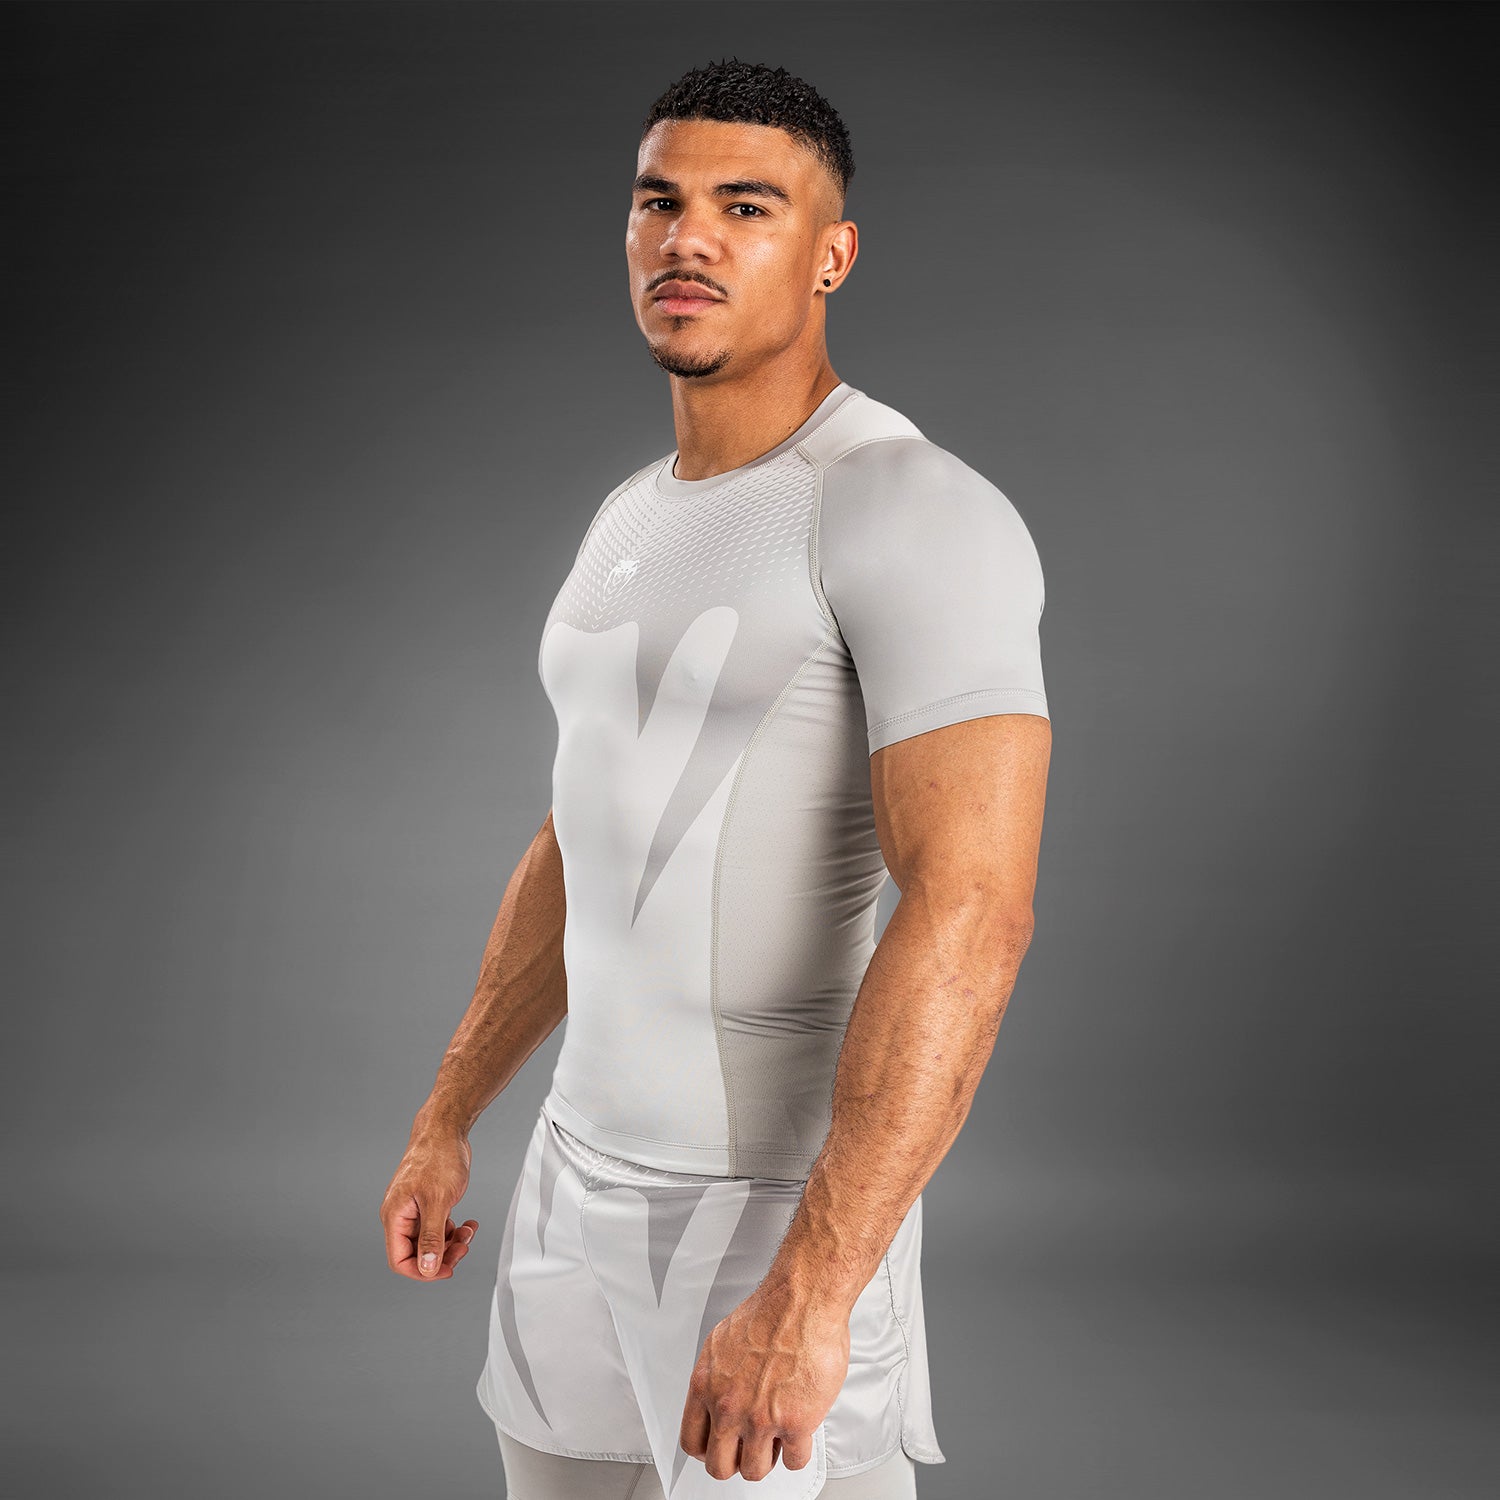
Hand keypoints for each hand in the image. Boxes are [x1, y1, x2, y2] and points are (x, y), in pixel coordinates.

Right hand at [379, 1128, 479, 1280]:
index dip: (422, 1271)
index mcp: (395, 1216)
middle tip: (464, 1248)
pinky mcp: (428, 1203)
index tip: (447, 1269)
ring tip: (469, 1232)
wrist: (446, 1130)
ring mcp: (414, 1209)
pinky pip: (438, 1227)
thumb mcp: (438, 1201)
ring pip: (430, 1241)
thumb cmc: (438, 1157)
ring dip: (451, 1243)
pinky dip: (453, 1230)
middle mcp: (401, 1215)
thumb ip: (431, 1237)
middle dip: (442, 1255)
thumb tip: (427, 1268)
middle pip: (417, 1253)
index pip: (399, 1260)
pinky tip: (468, 1224)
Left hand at [678, 1288, 849, 1481]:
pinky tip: (799, 1434)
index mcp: (706, 1386)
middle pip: (720, 1467)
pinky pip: (794, 1461)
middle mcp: (729, 1407)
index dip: (706, 1449)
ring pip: (755, 1470)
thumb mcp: (722, 1341)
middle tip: (748, 1448)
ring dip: (767, 1458)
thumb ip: (717, 1376)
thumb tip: (719, 1392)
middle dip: (735, 1461)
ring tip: (775, 1439)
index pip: (692, 1442)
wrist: (802, 1301)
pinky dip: (797, 1452)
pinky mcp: (795, 1423)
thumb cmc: (769, 1311)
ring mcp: (761, 1419)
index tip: (718, 1447)